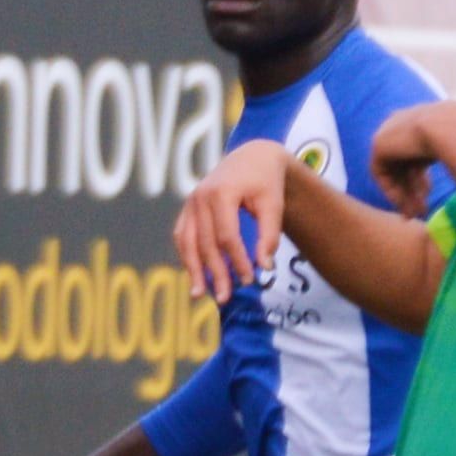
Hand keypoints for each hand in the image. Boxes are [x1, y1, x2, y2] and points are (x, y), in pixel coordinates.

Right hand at [175, 140, 290, 301]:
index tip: (249, 279)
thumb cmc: (266, 181)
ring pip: (187, 242)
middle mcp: (200, 197)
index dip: (236, 260)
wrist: (251, 157)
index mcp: (221, 193)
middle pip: (205, 243)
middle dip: (215, 272)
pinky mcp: (187, 209)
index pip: (226, 236)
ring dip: (193, 270)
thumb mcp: (273, 204)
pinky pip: (182, 236)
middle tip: (225, 298)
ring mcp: (190, 203)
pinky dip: (187, 256)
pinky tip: (196, 275)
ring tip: (199, 294)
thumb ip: (269, 235)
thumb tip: (265, 268)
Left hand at [366, 104, 455, 216]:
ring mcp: (389, 131)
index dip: (422, 179)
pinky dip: (391, 190)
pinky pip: (381, 173)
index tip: (428, 196)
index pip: (416, 155)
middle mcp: (403, 123)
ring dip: (404, 195)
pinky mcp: (379, 143)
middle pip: (404, 165)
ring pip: (394, 171)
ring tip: (414, 214)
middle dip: (412, 191)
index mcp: (422, 121)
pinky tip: (403, 204)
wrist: (452, 128)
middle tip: (421, 212)